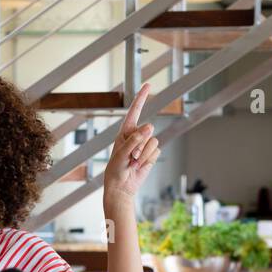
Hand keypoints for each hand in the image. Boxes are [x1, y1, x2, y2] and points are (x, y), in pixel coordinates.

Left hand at [103, 83, 160, 203]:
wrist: (121, 186)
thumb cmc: (115, 170)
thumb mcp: (122, 153)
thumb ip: (135, 140)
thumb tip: (150, 127)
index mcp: (125, 131)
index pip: (135, 111)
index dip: (142, 97)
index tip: (148, 85)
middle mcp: (136, 135)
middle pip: (148, 130)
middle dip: (140, 144)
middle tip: (130, 157)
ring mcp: (144, 144)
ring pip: (153, 141)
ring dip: (144, 154)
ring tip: (133, 162)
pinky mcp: (151, 154)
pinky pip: (156, 151)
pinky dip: (148, 160)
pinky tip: (139, 166)